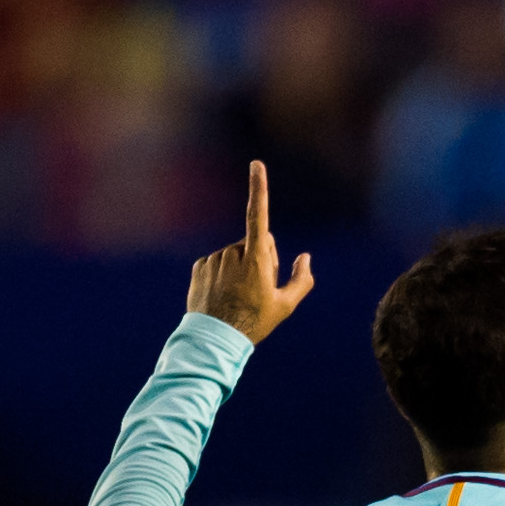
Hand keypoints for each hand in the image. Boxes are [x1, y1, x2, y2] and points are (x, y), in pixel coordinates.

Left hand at [186, 161, 314, 343]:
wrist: (214, 341)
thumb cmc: (254, 323)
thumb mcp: (285, 305)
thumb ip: (301, 279)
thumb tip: (305, 257)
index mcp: (255, 257)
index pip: (258, 214)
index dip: (258, 187)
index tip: (256, 164)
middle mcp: (232, 252)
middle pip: (255, 243)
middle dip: (260, 258)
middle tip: (256, 290)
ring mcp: (214, 259)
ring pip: (235, 254)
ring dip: (240, 268)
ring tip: (237, 296)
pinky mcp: (199, 267)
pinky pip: (217, 263)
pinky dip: (222, 274)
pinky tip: (222, 295)